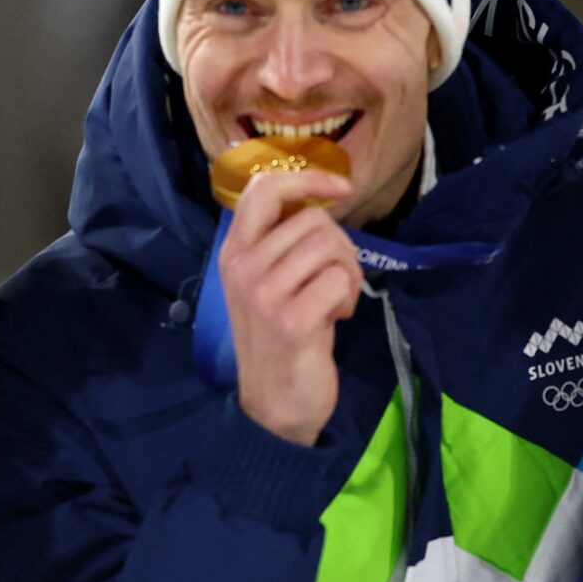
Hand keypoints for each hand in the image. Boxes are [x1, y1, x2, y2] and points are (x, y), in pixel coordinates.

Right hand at [220, 167, 362, 445]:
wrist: (275, 404)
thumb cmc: (280, 338)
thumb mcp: (268, 283)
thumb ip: (282, 242)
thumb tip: (321, 200)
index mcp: (235, 251)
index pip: (264, 189)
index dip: (308, 178)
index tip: (341, 187)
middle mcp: (244, 266)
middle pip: (314, 220)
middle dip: (341, 248)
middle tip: (335, 282)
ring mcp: (265, 292)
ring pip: (330, 246)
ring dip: (347, 273)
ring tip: (334, 301)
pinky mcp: (292, 319)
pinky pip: (339, 280)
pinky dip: (348, 297)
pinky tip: (334, 319)